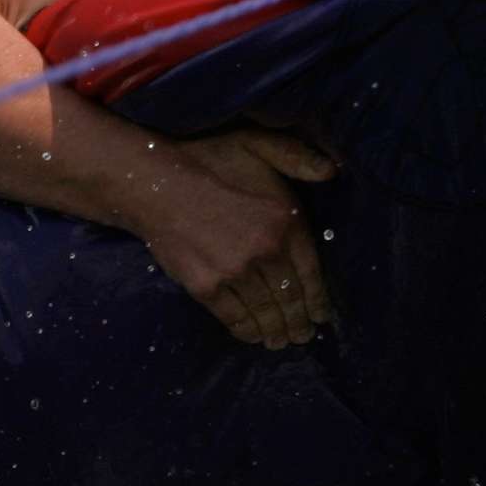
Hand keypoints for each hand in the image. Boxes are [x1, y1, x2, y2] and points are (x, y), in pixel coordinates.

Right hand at [126, 127, 337, 348]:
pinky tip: (253, 336)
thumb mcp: (258, 144)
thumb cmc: (208, 159)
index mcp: (285, 222)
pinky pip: (234, 317)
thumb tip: (332, 172)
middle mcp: (266, 252)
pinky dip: (247, 331)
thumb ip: (298, 157)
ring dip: (276, 332)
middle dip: (300, 322)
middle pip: (290, 298)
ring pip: (265, 312)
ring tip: (282, 341)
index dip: (319, 300)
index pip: (312, 273)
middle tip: (304, 336)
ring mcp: (235, 272)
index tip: (322, 315)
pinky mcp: (206, 287)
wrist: (154, 182)